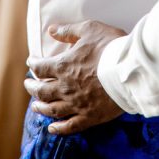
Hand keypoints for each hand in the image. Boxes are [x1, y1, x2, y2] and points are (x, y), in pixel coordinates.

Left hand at [25, 19, 126, 134]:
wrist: (130, 70)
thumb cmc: (110, 47)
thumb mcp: (89, 29)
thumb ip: (68, 31)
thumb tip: (51, 30)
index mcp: (63, 66)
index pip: (41, 68)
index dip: (34, 64)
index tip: (31, 62)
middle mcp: (65, 87)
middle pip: (41, 91)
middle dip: (32, 87)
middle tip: (28, 84)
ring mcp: (76, 104)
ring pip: (52, 109)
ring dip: (40, 108)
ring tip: (35, 106)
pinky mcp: (89, 116)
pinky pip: (69, 126)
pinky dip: (58, 128)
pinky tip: (52, 128)